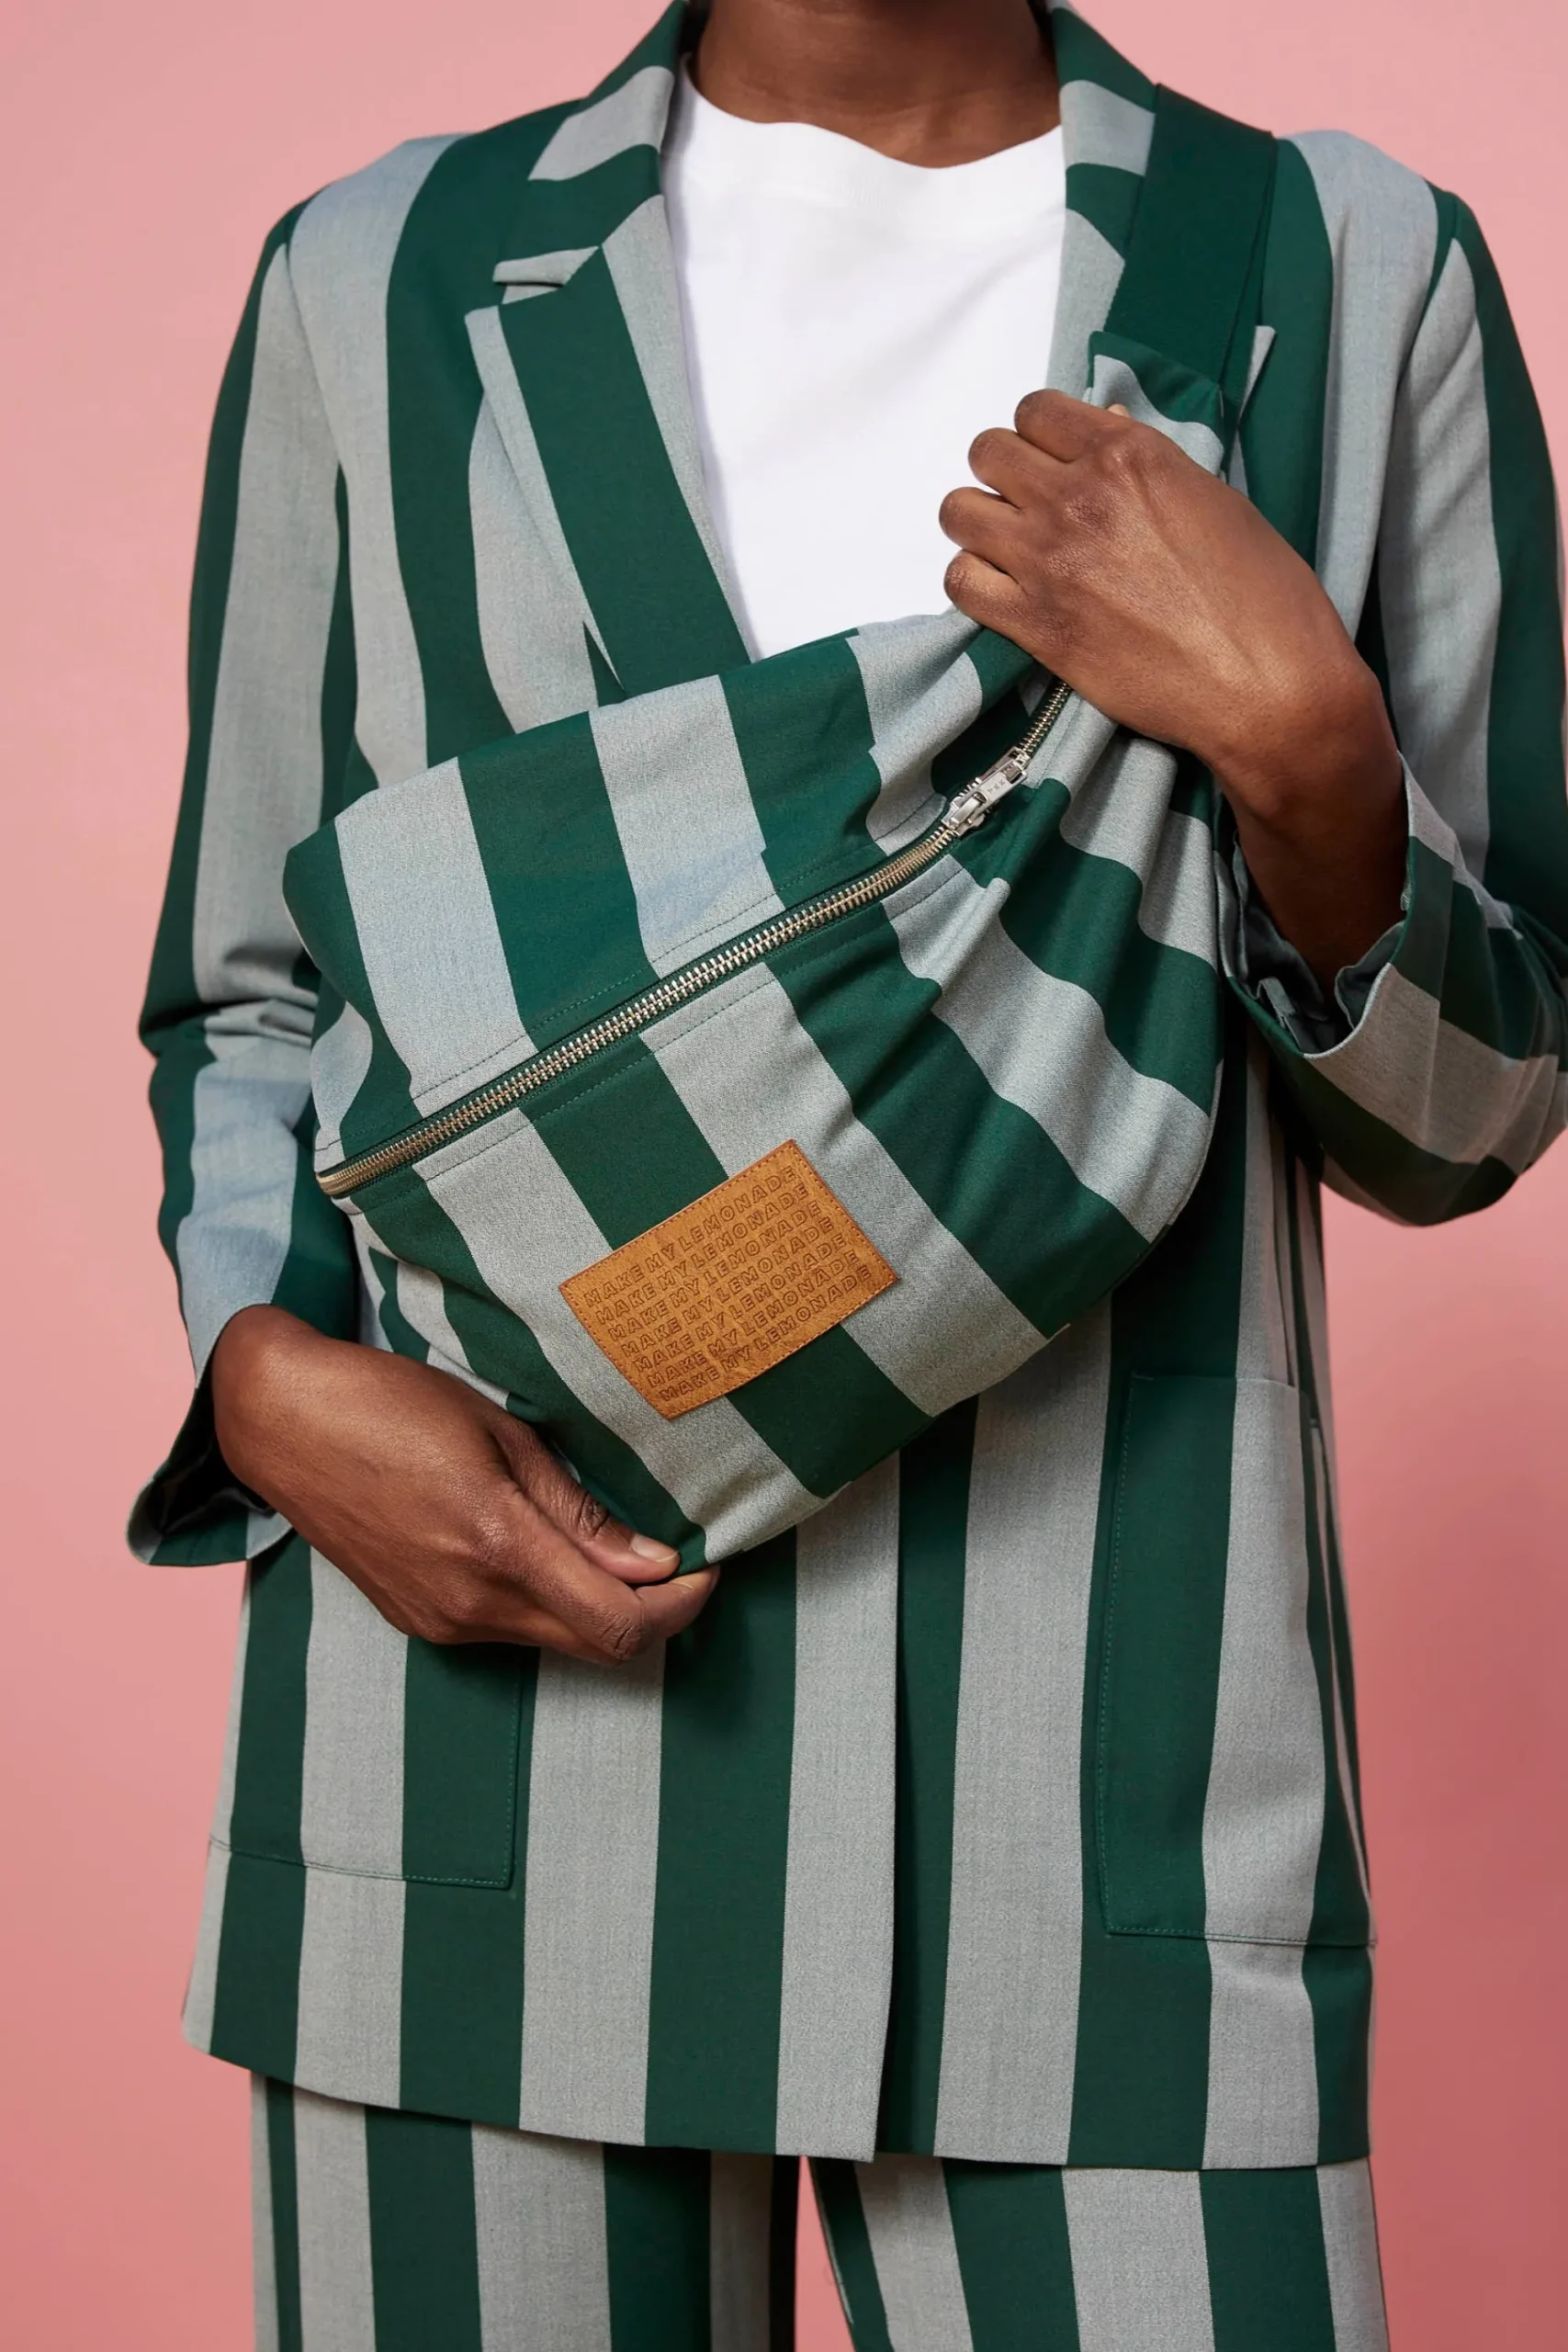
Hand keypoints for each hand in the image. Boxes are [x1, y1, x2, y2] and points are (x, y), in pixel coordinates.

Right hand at [210, 1306, 716, 1663]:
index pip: (622, 1624)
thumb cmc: (391, 1404)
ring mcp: (439, 1621)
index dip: (683, 1605)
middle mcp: (470, 1605)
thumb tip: (650, 1561)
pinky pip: (508, 1631)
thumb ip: (576, 1510)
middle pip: (597, 1648)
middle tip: (680, 1562)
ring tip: (618, 1547)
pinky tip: (553, 1554)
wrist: (283, 1422)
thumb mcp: (501, 1434)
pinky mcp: (418, 1620)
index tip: (707, 1563)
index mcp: (498, 1550)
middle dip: (654, 1613)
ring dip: (601, 1609)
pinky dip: (550, 1605)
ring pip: (554, 1642)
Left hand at [940, 391, 1406, 981]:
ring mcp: (1046, 560)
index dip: (1038, 436)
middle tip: (1030, 507)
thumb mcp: (1215, 500)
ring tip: (1010, 550)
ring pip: (958, 512)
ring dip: (979, 525)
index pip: (1035, 410)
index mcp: (1126, 454)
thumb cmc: (1262, 594)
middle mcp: (1076, 496)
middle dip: (1003, 474)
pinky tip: (1004, 594)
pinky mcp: (1032, 624)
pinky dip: (974, 582)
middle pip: (987, 453)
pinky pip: (959, 581)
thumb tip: (1106, 431)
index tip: (1054, 463)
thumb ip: (1148, 462)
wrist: (1263, 685)